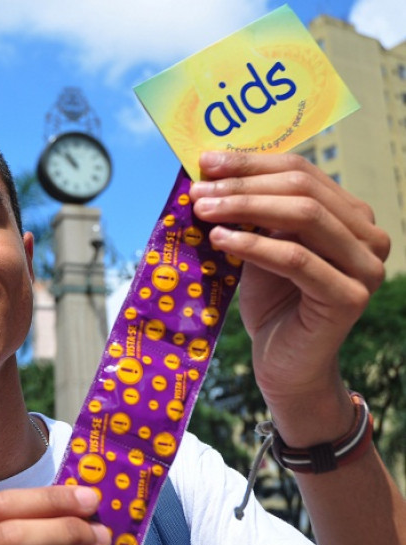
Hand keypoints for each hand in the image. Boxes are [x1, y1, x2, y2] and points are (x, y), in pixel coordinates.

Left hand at [189, 152, 388, 433]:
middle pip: (302, 189)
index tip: (205, 161)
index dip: (251, 163)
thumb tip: (208, 169)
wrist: (283, 362)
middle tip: (198, 190)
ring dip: (245, 208)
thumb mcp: (258, 245)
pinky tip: (220, 239)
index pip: (301, 171)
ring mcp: (365, 267)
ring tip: (203, 210)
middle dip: (243, 185)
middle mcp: (367, 236)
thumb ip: (250, 211)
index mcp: (350, 214)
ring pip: (303, 217)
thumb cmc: (270, 300)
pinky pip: (297, 260)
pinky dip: (255, 245)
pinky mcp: (349, 297)